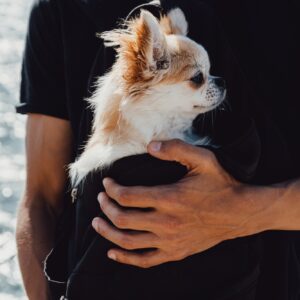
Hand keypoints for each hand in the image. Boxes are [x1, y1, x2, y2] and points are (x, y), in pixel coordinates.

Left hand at [92, 140, 272, 267]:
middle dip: (106, 207)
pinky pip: (144, 260)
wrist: (239, 212)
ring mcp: (170, 241)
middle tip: (100, 199)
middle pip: (123, 218)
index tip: (106, 182)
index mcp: (169, 198)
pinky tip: (112, 252)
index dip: (111, 189)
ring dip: (107, 232)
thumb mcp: (202, 159)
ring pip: (128, 241)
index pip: (127, 196)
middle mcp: (166, 222)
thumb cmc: (220, 184)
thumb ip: (175, 149)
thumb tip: (149, 146)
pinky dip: (125, 258)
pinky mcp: (175, 252)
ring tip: (97, 222)